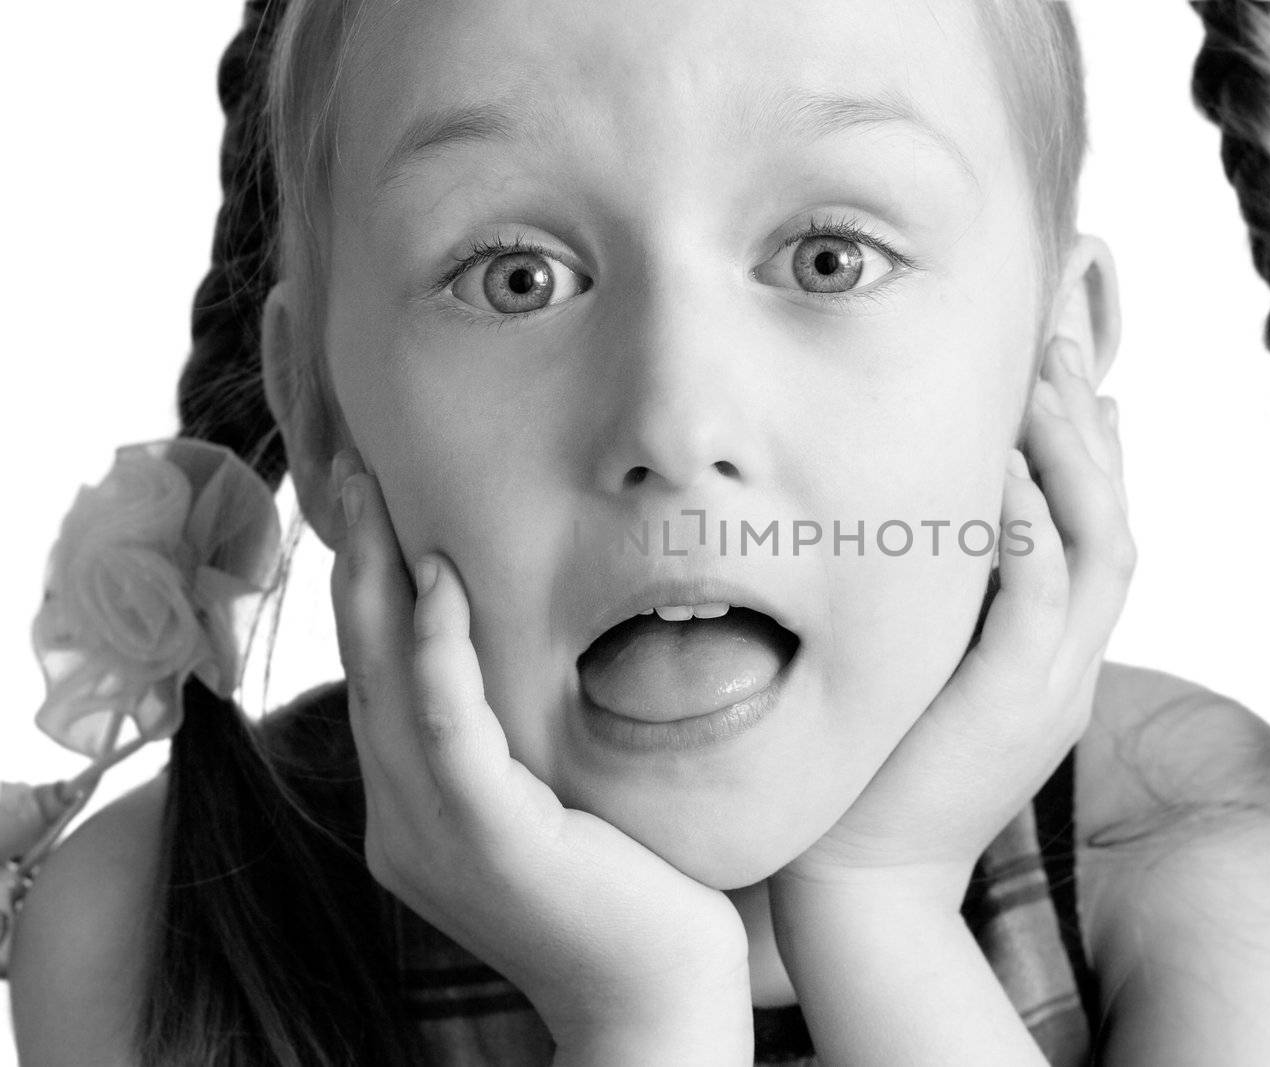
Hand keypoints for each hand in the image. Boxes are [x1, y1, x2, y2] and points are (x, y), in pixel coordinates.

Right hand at [330, 453, 750, 1054]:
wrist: (658, 997)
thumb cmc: (632, 891)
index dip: (366, 591)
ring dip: (376, 578)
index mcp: (415, 811)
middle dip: (353, 562)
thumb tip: (535, 658)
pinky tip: (435, 578)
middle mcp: (402, 820)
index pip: (378, 681)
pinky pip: (445, 725)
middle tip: (353, 468)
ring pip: (386, 683)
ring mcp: (431, 835)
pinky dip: (435, 648)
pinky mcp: (484, 838)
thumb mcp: (556, 803)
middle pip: (363, 667)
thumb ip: (518, 743)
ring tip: (374, 491)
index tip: (370, 505)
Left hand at [773, 340, 1133, 908]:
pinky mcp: (1011, 705)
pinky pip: (1040, 599)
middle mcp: (1070, 664)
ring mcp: (1052, 687)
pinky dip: (1026, 526)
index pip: (1096, 533)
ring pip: (1096, 548)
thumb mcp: (931, 671)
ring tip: (1042, 375)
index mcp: (1055, 655)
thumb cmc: (881, 770)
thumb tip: (938, 529)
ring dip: (1071, 457)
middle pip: (1114, 522)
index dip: (1090, 447)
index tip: (1064, 366)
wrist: (866, 881)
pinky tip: (1000, 467)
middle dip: (1089, 424)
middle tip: (1062, 336)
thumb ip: (953, 606)